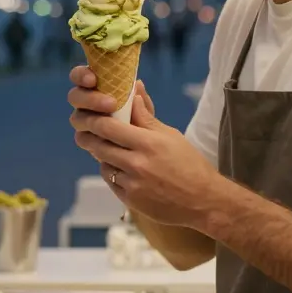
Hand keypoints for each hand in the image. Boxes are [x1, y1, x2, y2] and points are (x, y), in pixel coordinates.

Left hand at [68, 70, 220, 227]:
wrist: (203, 201)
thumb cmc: (189, 163)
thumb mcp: (170, 135)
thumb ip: (146, 115)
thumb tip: (133, 91)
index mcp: (148, 143)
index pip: (108, 127)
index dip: (94, 120)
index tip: (90, 115)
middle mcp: (137, 164)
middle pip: (99, 146)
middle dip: (90, 137)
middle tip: (89, 131)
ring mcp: (132, 185)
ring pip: (103, 164)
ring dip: (102, 155)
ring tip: (110, 148)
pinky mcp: (130, 201)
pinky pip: (110, 181)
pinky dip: (112, 172)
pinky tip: (121, 167)